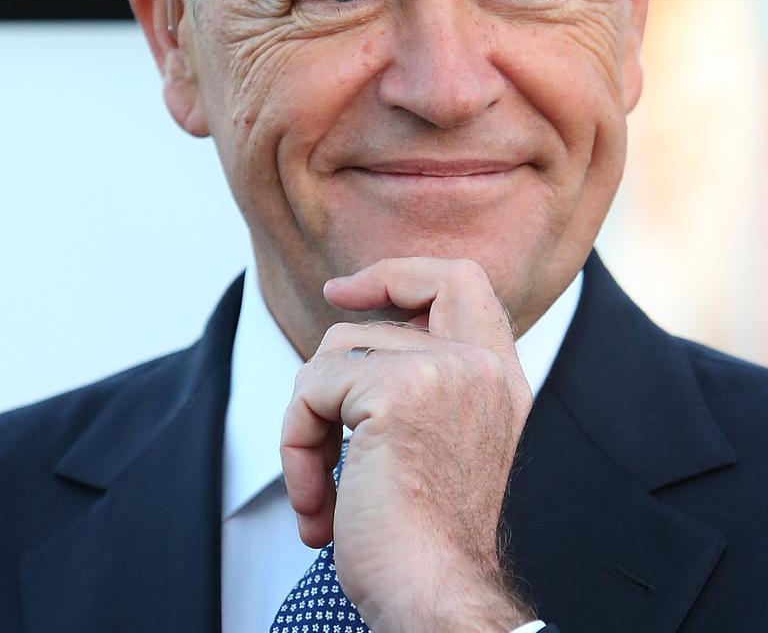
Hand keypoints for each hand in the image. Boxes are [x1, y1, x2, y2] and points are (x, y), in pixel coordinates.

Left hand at [280, 257, 534, 632]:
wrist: (448, 605)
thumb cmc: (436, 551)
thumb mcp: (444, 452)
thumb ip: (426, 393)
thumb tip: (353, 357)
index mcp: (499, 380)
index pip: (461, 282)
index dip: (400, 274)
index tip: (348, 292)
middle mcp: (481, 366)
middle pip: (384, 309)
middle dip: (331, 353)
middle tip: (308, 398)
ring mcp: (445, 371)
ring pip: (335, 354)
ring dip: (309, 424)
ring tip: (321, 494)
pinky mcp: (398, 392)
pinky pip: (312, 390)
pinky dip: (296, 447)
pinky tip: (318, 508)